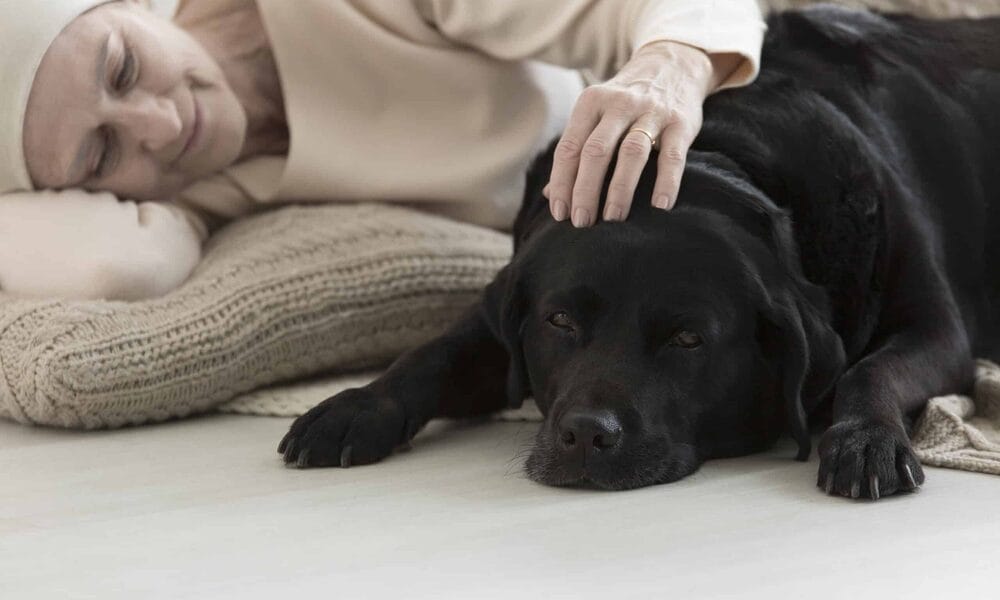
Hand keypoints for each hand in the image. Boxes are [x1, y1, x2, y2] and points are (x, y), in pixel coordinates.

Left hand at [544, 41, 738, 225]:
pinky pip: (672, 156)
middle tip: (582, 222)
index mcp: (590, 103)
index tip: (560, 213)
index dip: (562, 183)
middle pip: (595, 152)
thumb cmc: (624, 103)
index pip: (569, 148)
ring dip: (619, 190)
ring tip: (612, 219)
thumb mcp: (595, 115)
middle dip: (585, 191)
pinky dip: (666, 182)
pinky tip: (659, 206)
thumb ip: (575, 151)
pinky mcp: (681, 122)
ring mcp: (651, 112)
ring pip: (631, 153)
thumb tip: (550, 193)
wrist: (672, 64)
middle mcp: (619, 104)